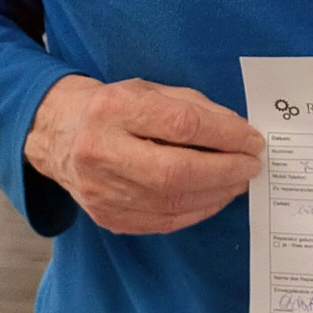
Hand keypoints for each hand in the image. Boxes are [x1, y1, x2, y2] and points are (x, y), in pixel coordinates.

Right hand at [23, 74, 264, 234]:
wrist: (59, 134)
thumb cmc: (114, 107)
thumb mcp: (151, 90)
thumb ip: (195, 108)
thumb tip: (239, 133)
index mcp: (114, 109)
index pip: (181, 125)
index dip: (225, 136)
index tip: (253, 140)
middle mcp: (101, 152)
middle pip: (175, 172)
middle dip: (224, 171)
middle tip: (252, 167)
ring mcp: (100, 190)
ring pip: (171, 203)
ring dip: (215, 194)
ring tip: (238, 182)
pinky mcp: (106, 217)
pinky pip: (162, 222)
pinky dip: (195, 212)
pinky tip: (213, 198)